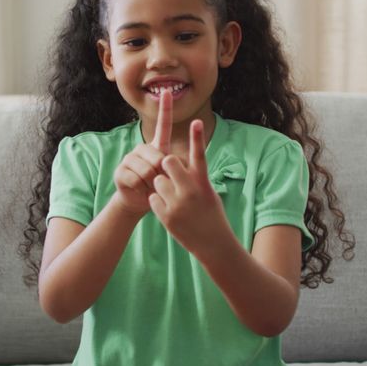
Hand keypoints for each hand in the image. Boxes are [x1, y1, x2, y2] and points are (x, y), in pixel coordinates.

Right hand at [112, 90, 172, 215]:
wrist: (139, 202)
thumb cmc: (159, 187)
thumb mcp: (169, 175)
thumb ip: (170, 165)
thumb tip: (162, 161)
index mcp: (157, 146)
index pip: (163, 124)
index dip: (165, 108)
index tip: (166, 92)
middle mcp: (142, 149)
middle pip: (156, 157)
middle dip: (160, 174)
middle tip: (159, 181)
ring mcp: (129, 159)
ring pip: (145, 170)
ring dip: (151, 183)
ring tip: (150, 187)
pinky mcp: (120, 171)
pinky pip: (135, 179)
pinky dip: (141, 189)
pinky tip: (140, 191)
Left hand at [149, 118, 228, 257]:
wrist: (213, 244)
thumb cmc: (212, 214)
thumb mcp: (208, 192)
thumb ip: (194, 178)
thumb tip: (175, 164)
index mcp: (203, 182)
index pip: (199, 155)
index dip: (197, 138)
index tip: (196, 121)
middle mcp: (190, 191)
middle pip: (167, 162)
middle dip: (165, 164)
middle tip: (171, 173)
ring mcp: (177, 204)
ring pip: (157, 181)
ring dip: (161, 186)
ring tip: (174, 198)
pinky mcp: (166, 216)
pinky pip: (153, 198)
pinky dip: (158, 202)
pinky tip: (170, 210)